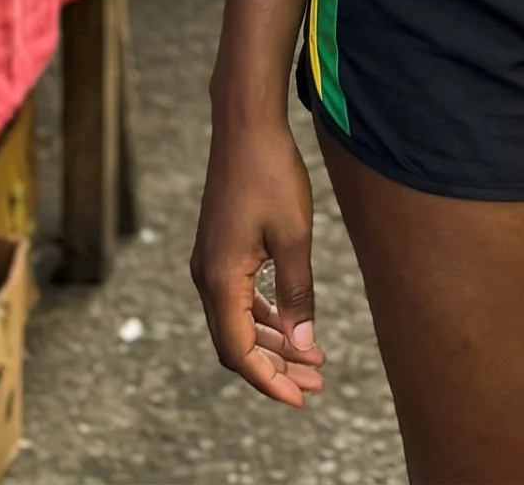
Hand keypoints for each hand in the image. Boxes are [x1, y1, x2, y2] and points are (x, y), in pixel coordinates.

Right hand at [192, 112, 326, 406]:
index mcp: (220, 279)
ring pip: (238, 321)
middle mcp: (207, 277)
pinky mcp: (220, 249)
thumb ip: (297, 293)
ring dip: (272, 342)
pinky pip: (239, 297)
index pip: (239, 352)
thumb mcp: (295, 236)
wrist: (246, 126)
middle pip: (236, 343)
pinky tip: (291, 321)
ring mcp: (210, 262)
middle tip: (316, 382)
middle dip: (276, 367)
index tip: (301, 397)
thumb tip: (303, 343)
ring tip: (312, 356)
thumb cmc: (271, 174)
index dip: (269, 380)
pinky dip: (264, 315)